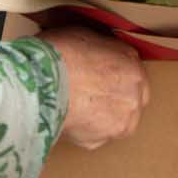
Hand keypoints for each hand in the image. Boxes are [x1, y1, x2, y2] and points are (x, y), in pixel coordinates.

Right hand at [42, 26, 148, 149]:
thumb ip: (102, 49)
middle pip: (132, 99)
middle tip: (92, 93)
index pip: (134, 73)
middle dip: (116, 97)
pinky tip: (68, 118)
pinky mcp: (99, 141)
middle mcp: (133, 94)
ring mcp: (120, 121)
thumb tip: (96, 53)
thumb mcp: (86, 35)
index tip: (104, 77)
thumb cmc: (60, 53)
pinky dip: (84, 131)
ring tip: (79, 108)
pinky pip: (94, 136)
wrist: (43, 82)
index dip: (118, 75)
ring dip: (104, 117)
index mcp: (132, 65)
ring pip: (117, 122)